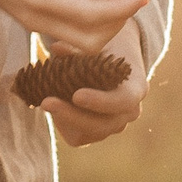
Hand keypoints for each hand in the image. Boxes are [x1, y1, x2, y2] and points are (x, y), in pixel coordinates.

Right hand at [0, 0, 145, 54]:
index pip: (92, 17)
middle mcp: (37, 20)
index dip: (123, 9)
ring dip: (102, 19)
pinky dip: (86, 15)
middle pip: (92, 41)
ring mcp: (34, 26)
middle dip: (116, 20)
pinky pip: (69, 32)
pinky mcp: (34, 24)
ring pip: (82, 41)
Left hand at [41, 5, 146, 146]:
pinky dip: (63, 123)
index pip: (123, 101)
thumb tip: (57, 48)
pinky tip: (53, 104)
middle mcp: (129, 112)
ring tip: (46, 98)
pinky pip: (79, 137)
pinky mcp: (98, 134)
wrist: (112, 61)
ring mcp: (115, 126)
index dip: (100, 101)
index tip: (76, 95)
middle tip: (45, 101)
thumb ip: (78, 48)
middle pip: (103, 124)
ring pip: (88, 133)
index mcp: (136, 87)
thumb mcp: (96, 44)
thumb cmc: (104, 49)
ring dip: (64, 118)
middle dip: (72, 115)